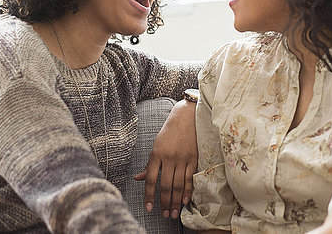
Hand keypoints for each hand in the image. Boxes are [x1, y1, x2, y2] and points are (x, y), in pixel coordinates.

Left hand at [134, 99, 197, 218]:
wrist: (186, 117)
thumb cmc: (169, 132)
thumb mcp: (155, 146)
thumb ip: (149, 165)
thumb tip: (138, 179)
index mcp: (156, 155)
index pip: (151, 180)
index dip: (150, 196)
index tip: (149, 208)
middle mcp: (168, 158)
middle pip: (165, 185)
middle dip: (164, 202)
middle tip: (165, 215)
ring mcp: (182, 158)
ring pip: (178, 185)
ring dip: (175, 201)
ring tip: (174, 212)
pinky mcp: (193, 158)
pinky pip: (190, 178)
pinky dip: (187, 191)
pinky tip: (185, 200)